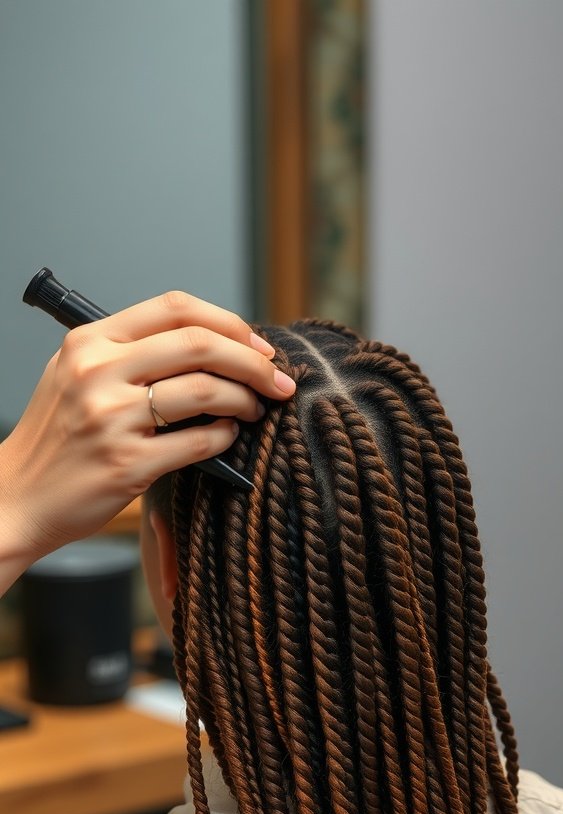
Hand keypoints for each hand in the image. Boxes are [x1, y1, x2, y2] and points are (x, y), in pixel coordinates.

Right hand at [0, 290, 294, 587]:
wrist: (17, 497)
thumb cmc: (56, 439)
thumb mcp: (76, 376)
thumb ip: (130, 354)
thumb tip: (212, 345)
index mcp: (89, 342)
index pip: (175, 308)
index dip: (228, 322)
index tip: (257, 345)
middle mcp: (98, 372)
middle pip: (199, 343)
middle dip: (253, 361)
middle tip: (278, 380)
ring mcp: (111, 419)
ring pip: (206, 391)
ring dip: (246, 399)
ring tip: (256, 409)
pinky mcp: (126, 464)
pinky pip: (200, 442)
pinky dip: (227, 437)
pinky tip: (230, 436)